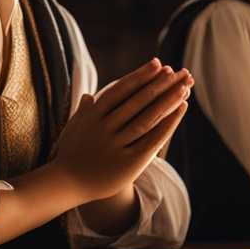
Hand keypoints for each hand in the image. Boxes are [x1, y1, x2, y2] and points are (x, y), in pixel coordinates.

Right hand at [52, 58, 192, 202]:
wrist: (66, 185)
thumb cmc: (72, 155)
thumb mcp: (74, 129)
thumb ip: (84, 111)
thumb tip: (88, 95)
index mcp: (93, 115)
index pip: (121, 90)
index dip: (140, 76)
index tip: (157, 63)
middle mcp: (105, 127)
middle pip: (138, 102)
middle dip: (159, 85)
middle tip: (177, 71)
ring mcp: (116, 145)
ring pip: (147, 119)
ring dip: (167, 101)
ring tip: (184, 86)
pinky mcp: (129, 162)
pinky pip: (152, 141)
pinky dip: (168, 124)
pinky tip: (181, 110)